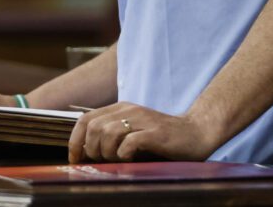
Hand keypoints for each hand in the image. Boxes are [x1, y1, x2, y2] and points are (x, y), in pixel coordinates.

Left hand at [68, 102, 217, 163]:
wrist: (196, 133)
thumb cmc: (162, 139)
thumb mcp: (133, 132)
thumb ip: (112, 136)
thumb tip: (85, 153)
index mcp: (121, 109)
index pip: (86, 119)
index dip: (75, 140)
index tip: (76, 158)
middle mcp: (129, 110)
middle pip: (94, 127)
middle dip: (91, 149)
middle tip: (102, 162)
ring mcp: (143, 120)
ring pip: (108, 133)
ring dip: (107, 153)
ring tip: (117, 161)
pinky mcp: (155, 133)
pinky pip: (129, 142)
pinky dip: (124, 155)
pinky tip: (130, 160)